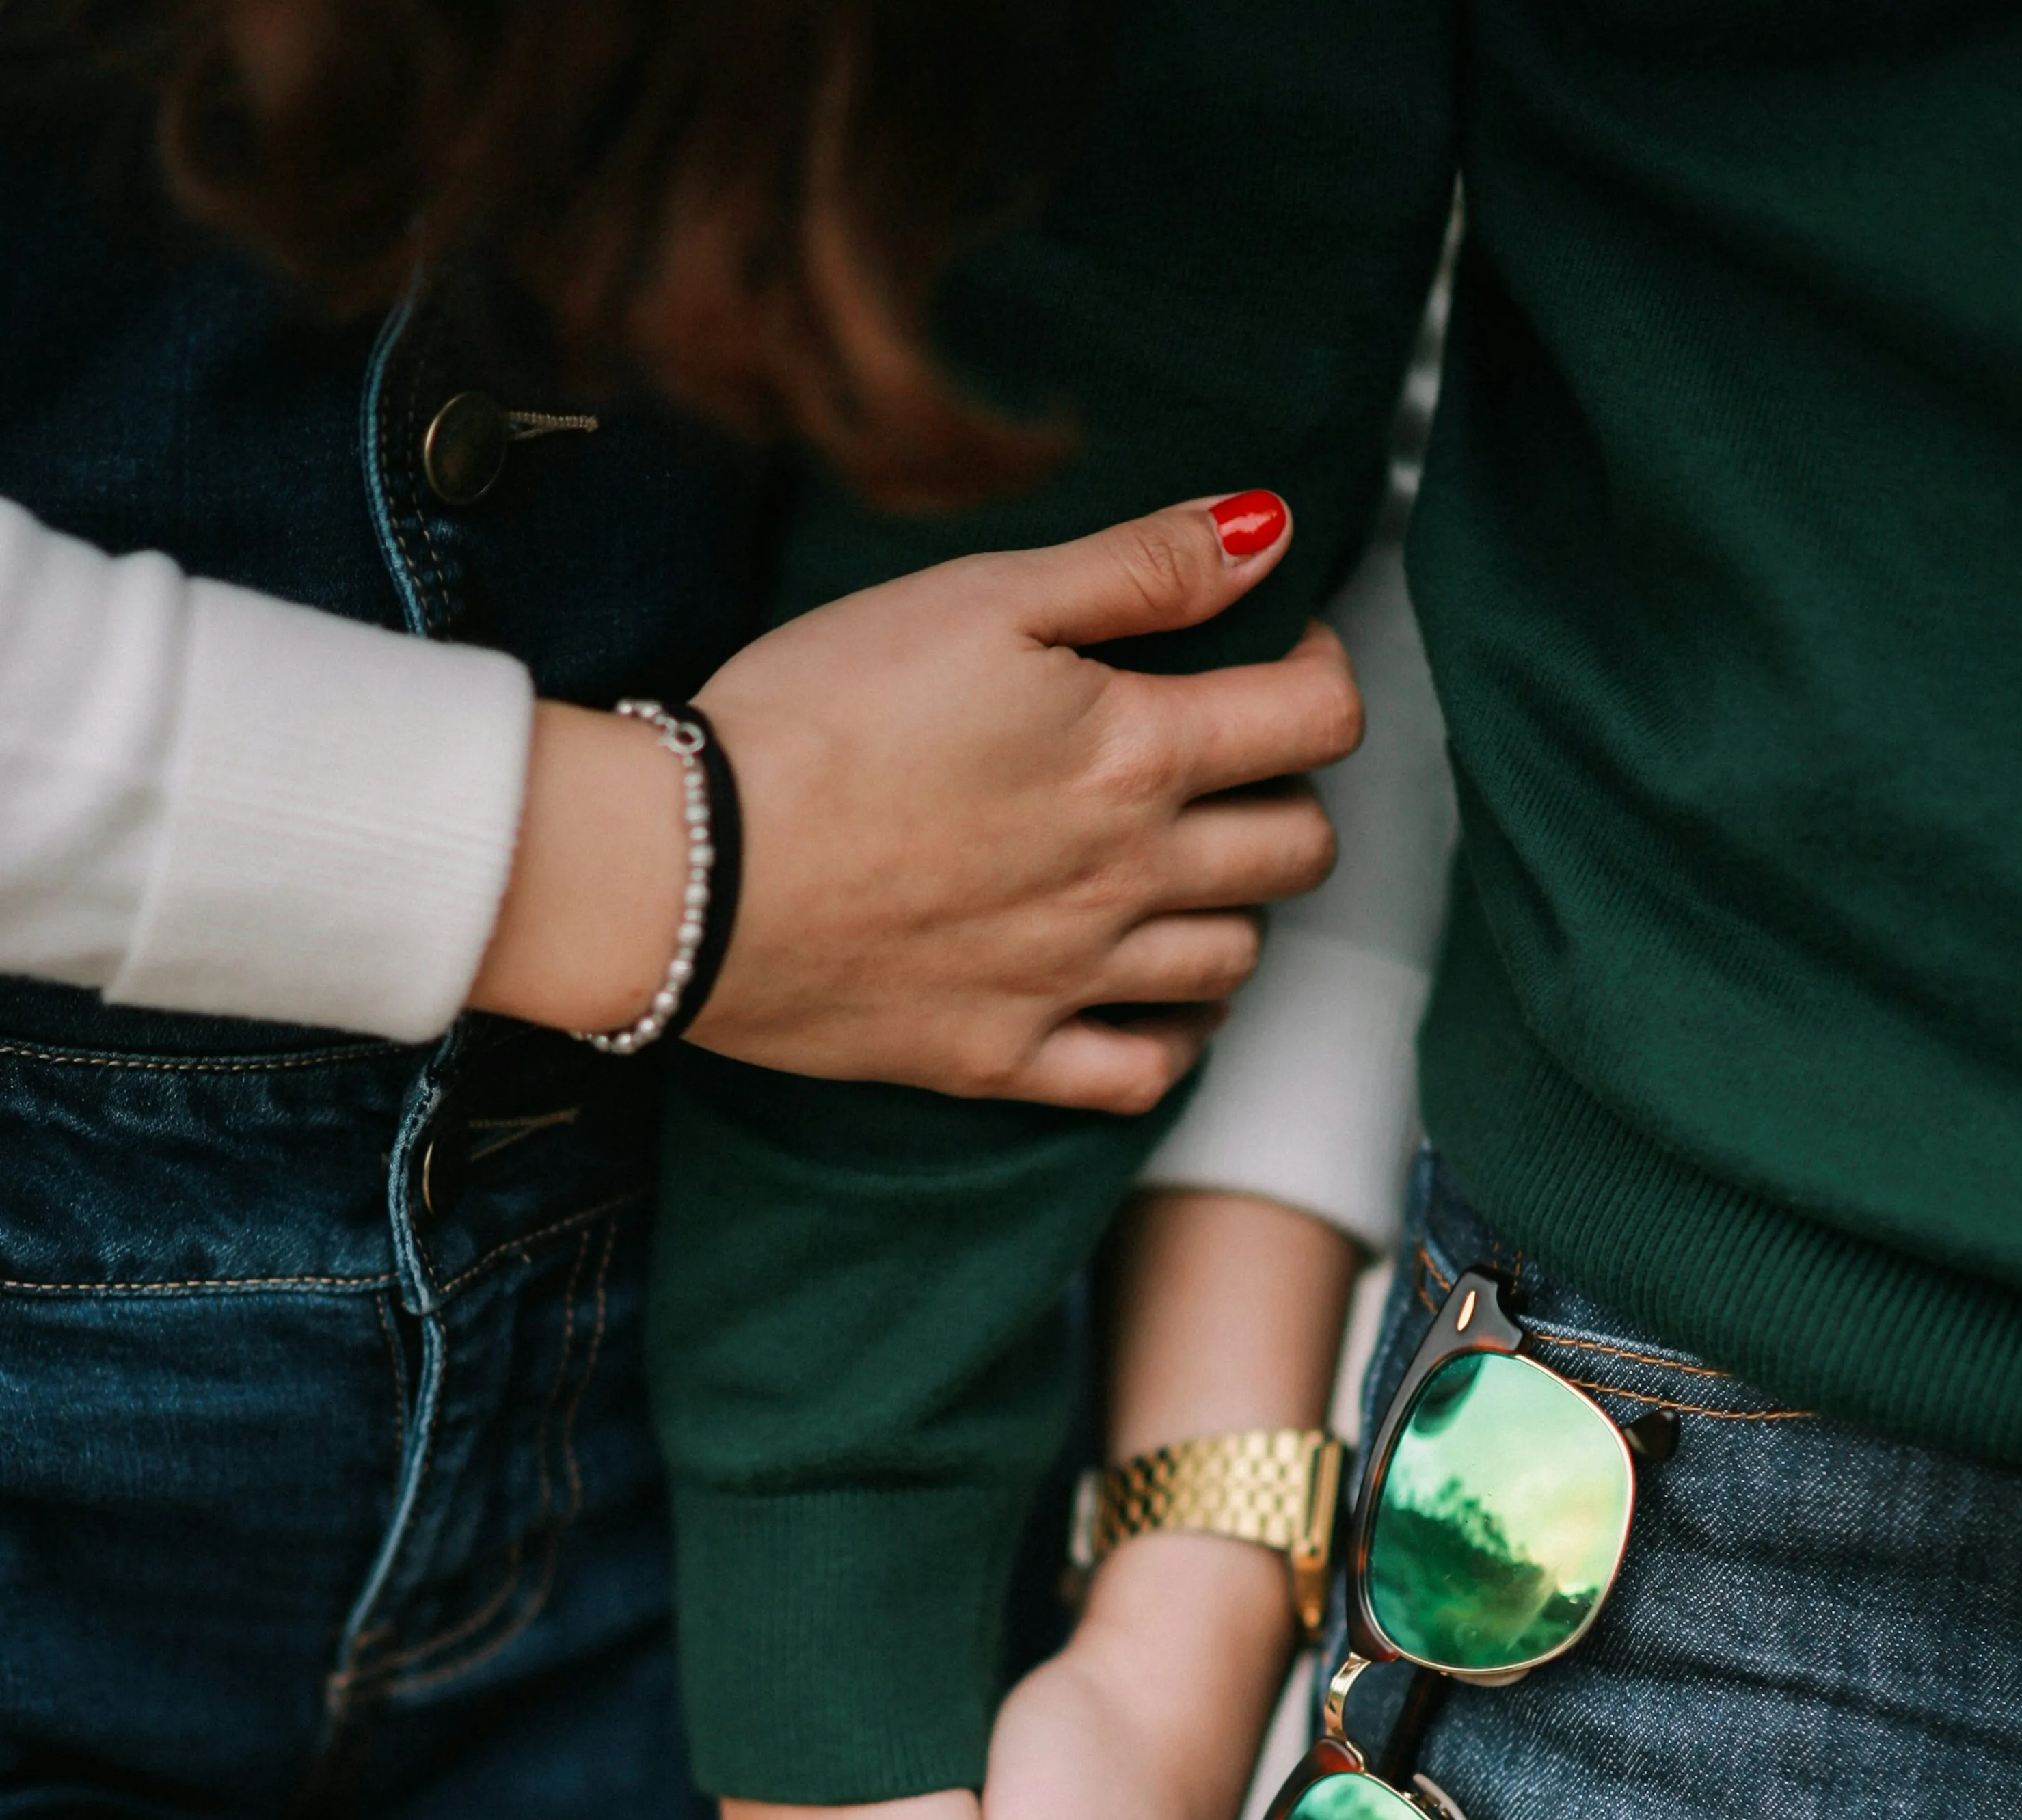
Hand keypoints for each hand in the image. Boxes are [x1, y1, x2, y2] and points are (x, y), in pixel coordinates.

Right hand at [471, 494, 1361, 1111]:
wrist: (688, 870)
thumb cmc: (819, 713)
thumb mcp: (980, 598)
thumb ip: (1139, 567)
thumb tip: (1270, 531)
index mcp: (1135, 755)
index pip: (1316, 722)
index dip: (1321, 675)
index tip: (1280, 655)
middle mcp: (1129, 879)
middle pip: (1297, 850)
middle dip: (1287, 794)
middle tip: (1225, 763)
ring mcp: (1071, 981)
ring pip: (1235, 961)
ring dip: (1233, 910)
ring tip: (1180, 869)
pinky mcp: (1004, 1057)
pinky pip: (1143, 1073)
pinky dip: (1169, 1035)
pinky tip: (1144, 993)